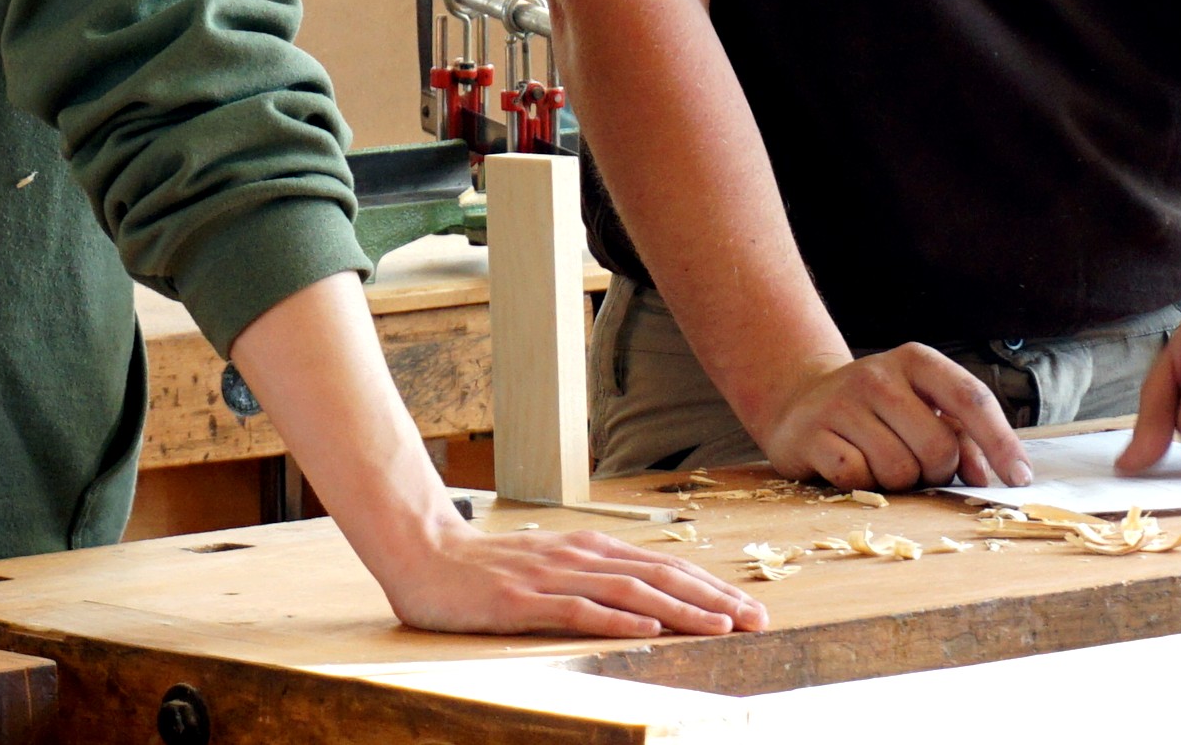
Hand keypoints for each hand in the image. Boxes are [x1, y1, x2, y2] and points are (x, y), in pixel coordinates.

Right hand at [378, 519, 767, 638]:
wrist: (424, 554)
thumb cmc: (489, 569)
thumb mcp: (551, 565)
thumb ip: (593, 577)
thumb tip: (645, 599)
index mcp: (591, 549)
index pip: (664, 567)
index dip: (710, 586)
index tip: (748, 607)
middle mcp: (581, 557)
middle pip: (661, 576)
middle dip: (714, 599)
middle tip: (756, 621)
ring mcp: (554, 577)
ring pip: (631, 593)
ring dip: (681, 610)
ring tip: (720, 627)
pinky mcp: (525, 600)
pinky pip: (579, 611)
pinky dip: (618, 621)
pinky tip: (647, 631)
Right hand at [757, 346, 1031, 490]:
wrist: (802, 401)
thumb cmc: (880, 412)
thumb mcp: (922, 408)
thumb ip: (961, 438)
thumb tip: (985, 476)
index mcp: (917, 361)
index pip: (971, 398)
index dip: (1000, 441)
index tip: (1020, 477)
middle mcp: (879, 374)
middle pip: (938, 448)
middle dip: (937, 472)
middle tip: (918, 466)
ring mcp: (841, 401)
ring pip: (899, 471)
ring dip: (897, 482)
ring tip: (880, 462)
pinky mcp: (811, 432)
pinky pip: (857, 478)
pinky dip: (861, 483)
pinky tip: (850, 464)